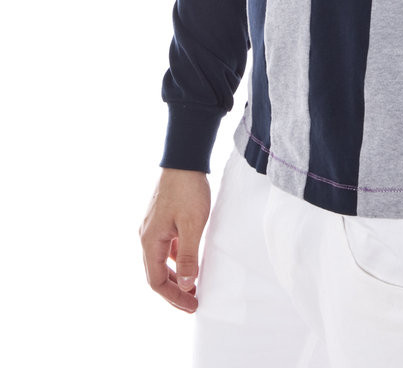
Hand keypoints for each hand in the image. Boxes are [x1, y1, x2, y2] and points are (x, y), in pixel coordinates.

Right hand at [140, 168, 210, 312]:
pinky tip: (189, 262)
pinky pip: (165, 248)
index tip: (193, 305)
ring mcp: (152, 227)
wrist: (184, 159)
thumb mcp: (192, 225)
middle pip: (156, 274)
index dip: (174, 297)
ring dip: (175, 276)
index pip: (156, 281)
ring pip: (160, 261)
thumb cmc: (188, 190)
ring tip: (193, 286)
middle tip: (194, 301)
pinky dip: (176, 260)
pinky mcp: (161, 220)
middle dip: (174, 291)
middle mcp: (146, 236)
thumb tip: (187, 285)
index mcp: (150, 241)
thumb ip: (188, 256)